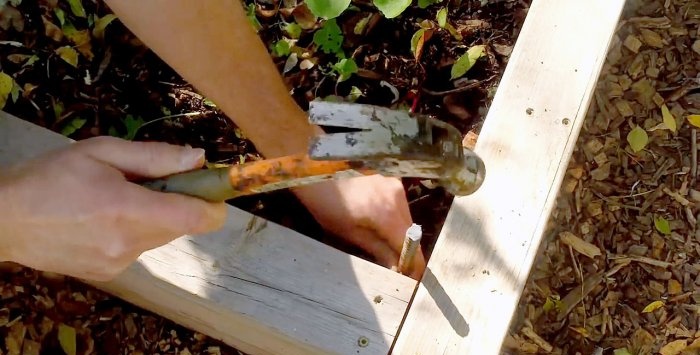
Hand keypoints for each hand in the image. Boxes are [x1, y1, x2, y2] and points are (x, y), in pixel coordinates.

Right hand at [0, 137, 225, 280]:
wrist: (3, 219)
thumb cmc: (50, 177)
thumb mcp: (101, 152)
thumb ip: (155, 157)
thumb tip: (199, 159)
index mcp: (127, 210)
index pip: (196, 218)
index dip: (214, 204)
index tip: (212, 188)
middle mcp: (128, 244)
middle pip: (181, 226)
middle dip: (178, 202)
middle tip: (149, 181)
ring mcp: (118, 263)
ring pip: (160, 237)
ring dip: (155, 217)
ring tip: (118, 199)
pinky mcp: (108, 274)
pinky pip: (139, 249)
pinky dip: (134, 232)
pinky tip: (103, 220)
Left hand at [293, 175, 425, 279]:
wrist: (316, 172)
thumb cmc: (327, 206)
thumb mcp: (350, 234)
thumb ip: (379, 251)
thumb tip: (398, 270)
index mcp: (388, 213)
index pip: (411, 245)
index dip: (413, 265)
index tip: (411, 279)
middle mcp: (398, 196)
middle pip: (412, 232)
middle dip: (406, 251)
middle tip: (396, 267)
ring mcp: (396, 184)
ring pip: (407, 218)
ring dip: (400, 234)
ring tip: (386, 245)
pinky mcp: (391, 178)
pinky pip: (400, 205)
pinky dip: (394, 218)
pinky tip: (379, 223)